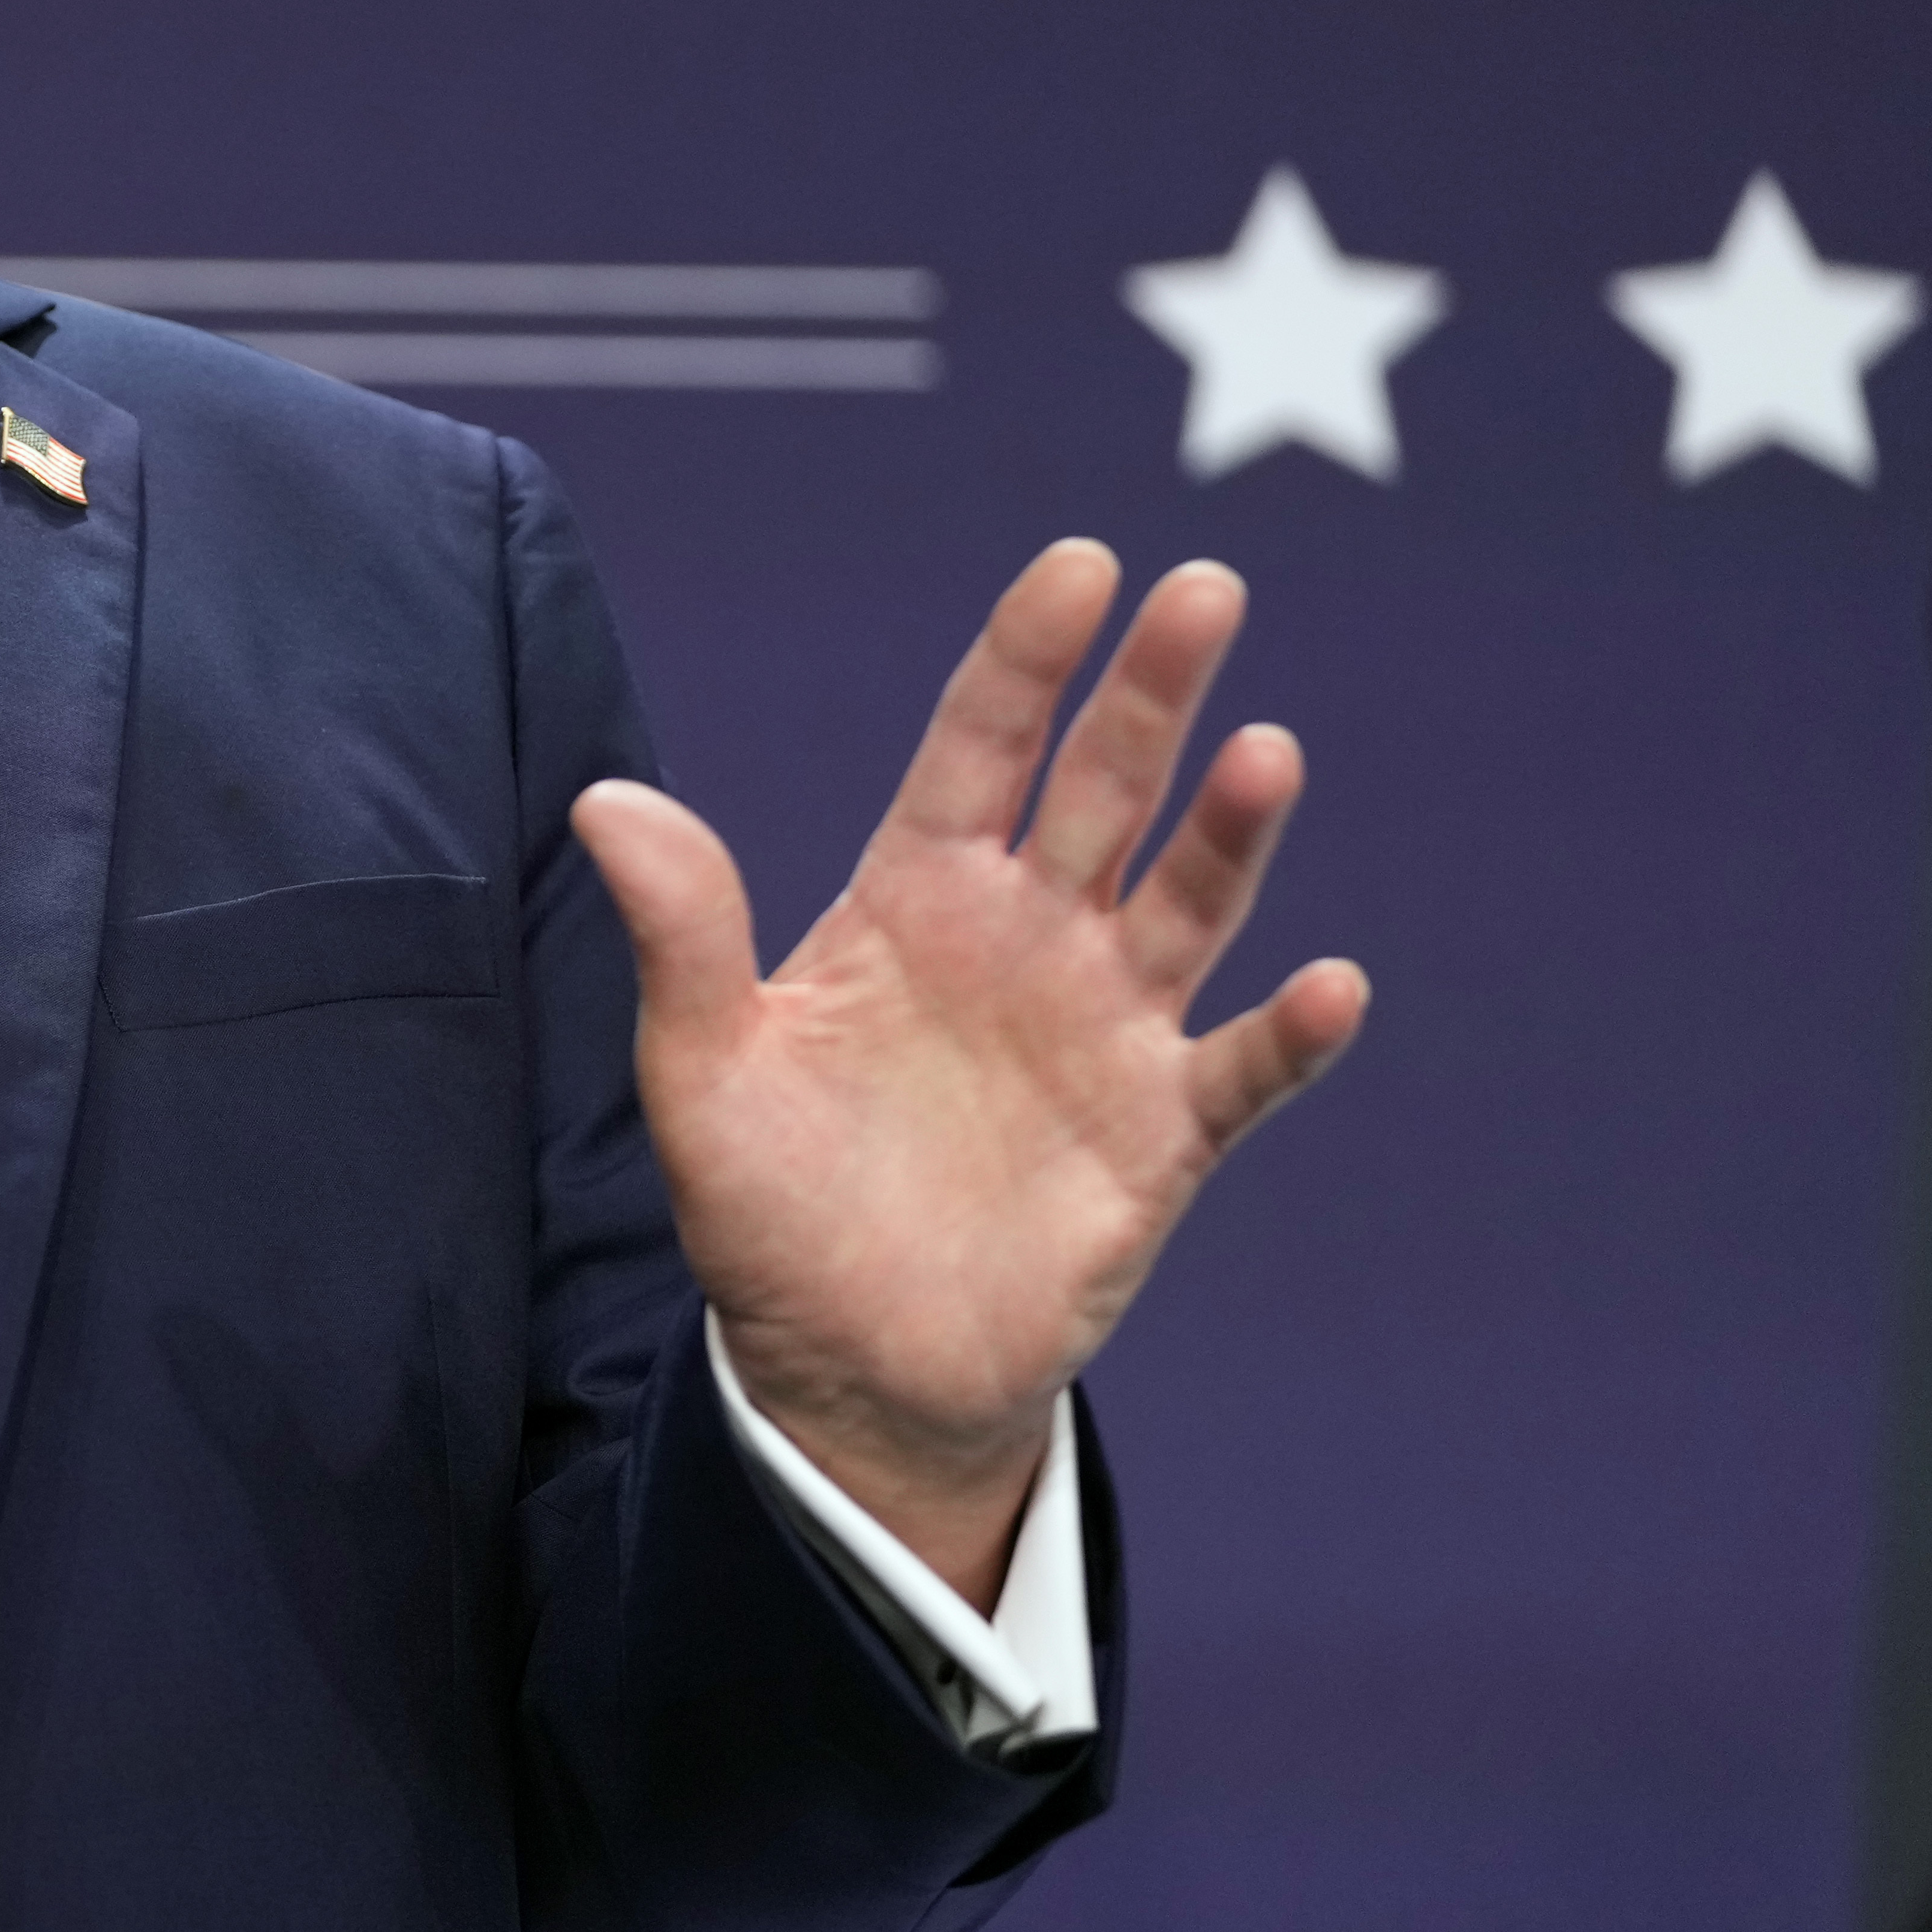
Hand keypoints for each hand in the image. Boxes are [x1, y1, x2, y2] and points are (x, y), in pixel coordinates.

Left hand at [569, 541, 1367, 1605]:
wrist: (844, 1365)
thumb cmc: (769, 1207)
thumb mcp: (701, 1071)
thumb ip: (681, 934)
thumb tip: (605, 801)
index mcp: (915, 903)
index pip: (979, 748)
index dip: (1028, 658)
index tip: (1079, 566)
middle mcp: (1025, 942)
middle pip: (1102, 789)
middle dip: (1151, 693)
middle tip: (1204, 591)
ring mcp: (1103, 1031)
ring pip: (1185, 901)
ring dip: (1232, 833)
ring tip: (1266, 753)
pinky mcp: (1157, 1136)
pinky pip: (1238, 1069)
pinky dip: (1287, 1033)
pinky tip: (1326, 985)